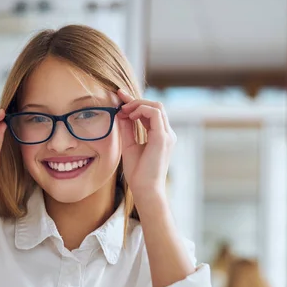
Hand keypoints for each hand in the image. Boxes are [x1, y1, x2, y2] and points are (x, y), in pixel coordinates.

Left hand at [116, 89, 175, 205]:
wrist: (145, 189)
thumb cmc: (138, 173)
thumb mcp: (129, 145)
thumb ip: (127, 129)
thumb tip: (121, 113)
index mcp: (161, 136)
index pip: (151, 112)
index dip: (136, 102)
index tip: (120, 96)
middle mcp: (167, 134)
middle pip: (155, 106)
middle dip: (136, 100)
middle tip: (119, 101)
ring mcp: (167, 135)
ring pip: (157, 106)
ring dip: (138, 104)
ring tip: (123, 111)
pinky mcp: (163, 137)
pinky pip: (155, 113)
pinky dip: (141, 110)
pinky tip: (129, 115)